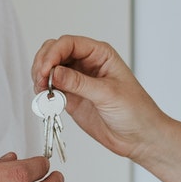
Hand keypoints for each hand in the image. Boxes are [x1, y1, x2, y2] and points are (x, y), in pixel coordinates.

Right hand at [30, 35, 166, 161]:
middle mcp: (87, 63)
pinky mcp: (71, 97)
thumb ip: (79, 83)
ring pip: (50, 69)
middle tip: (40, 80)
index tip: (45, 70)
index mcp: (100, 54)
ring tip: (41, 91)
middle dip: (43, 63)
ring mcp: (77, 80)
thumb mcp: (108, 94)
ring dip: (40, 77)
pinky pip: (51, 89)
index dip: (53, 53)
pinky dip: (43, 92)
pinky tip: (45, 100)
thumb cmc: (136, 111)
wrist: (140, 138)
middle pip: (55, 52)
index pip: (69, 43)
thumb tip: (54, 73)